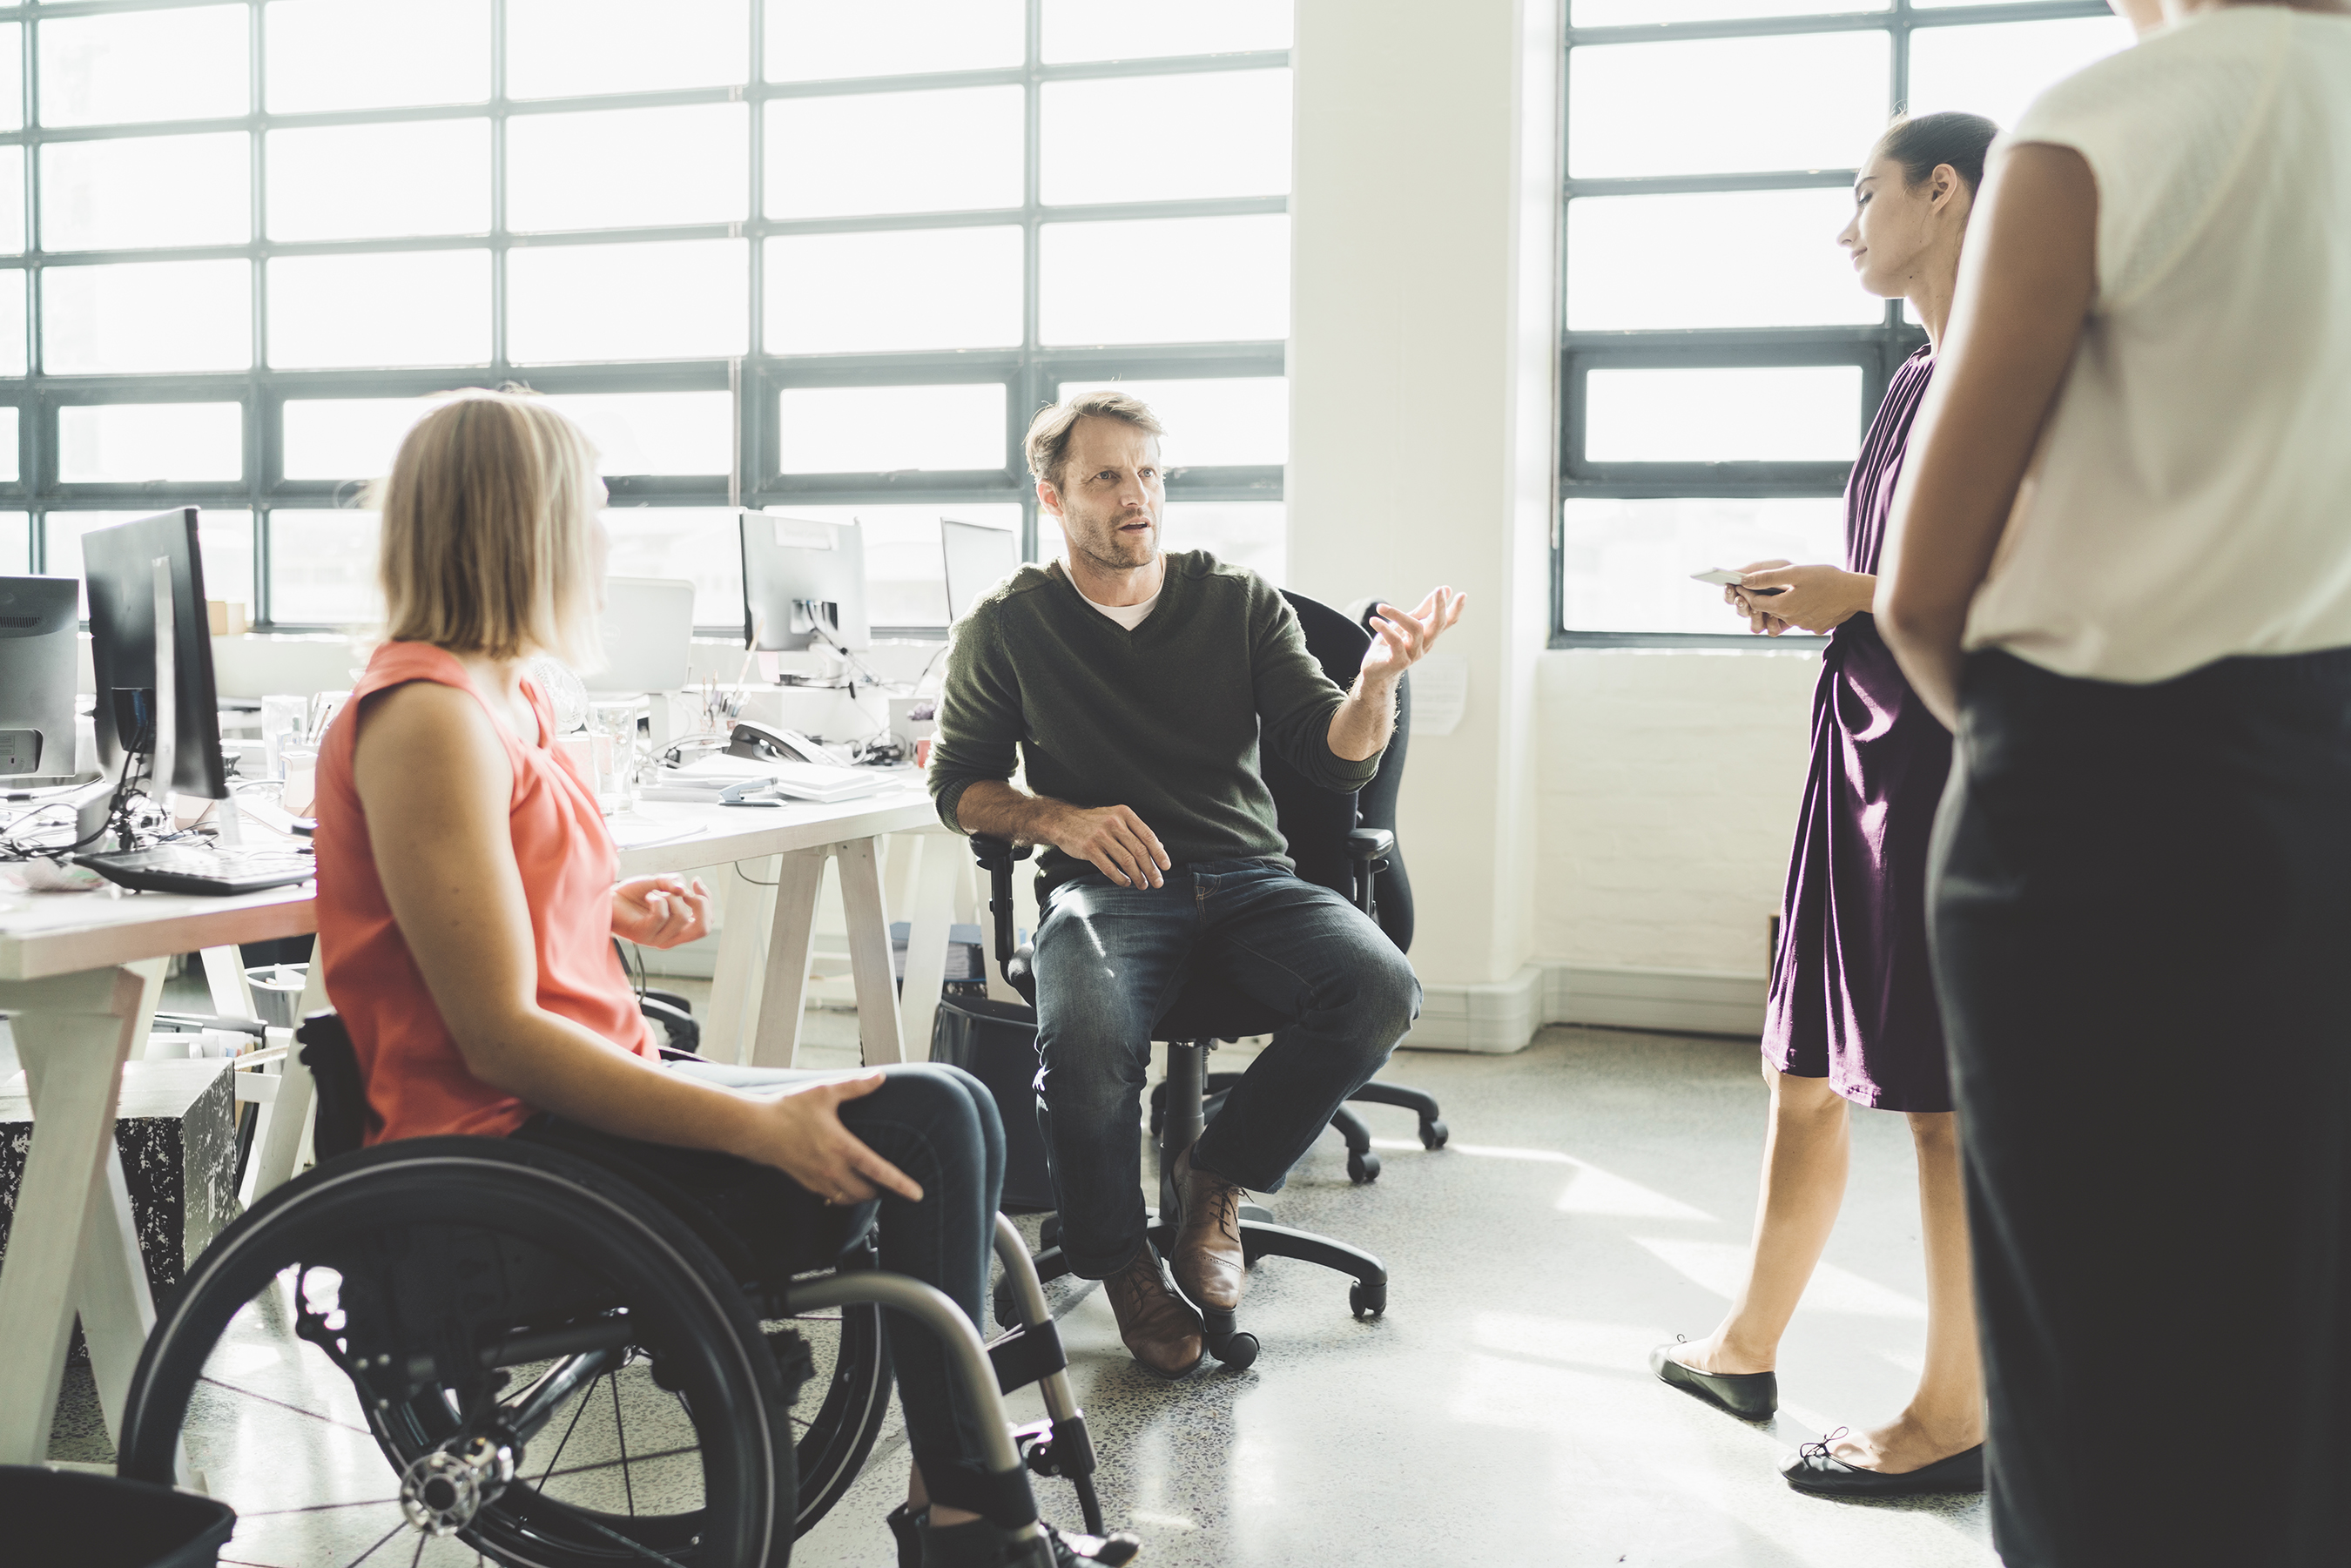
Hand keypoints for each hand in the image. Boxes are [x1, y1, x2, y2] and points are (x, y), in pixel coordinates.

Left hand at [612, 874, 712, 948]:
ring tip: (655, 893)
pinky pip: (661, 914)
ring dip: (670, 896)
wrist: (608, 900)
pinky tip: (648, 896)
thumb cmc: (633, 894)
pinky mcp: (643, 935)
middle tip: (685, 891)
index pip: (706, 923)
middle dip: (700, 904)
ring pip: (681, 916)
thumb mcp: (658, 883)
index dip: (707, 901)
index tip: (696, 882)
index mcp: (678, 929)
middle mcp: (671, 937)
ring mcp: (657, 939)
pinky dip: (657, 899)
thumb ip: (674, 883)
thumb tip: (683, 890)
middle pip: (703, 928)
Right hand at [735, 1073, 923, 1203]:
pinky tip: (846, 1185)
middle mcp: (831, 1169)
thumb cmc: (788, 1109)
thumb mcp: (824, 1092)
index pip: (878, 1170)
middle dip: (881, 1191)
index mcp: (841, 1147)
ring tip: (871, 1185)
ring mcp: (817, 1180)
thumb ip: (855, 1086)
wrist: (755, 1129)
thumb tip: (880, 1077)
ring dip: (862, 1195)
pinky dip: (843, 1196)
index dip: (900, 1183)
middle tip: (892, 1184)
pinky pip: (831, 1198)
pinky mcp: (806, 1184)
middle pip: (866, 1192)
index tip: (916, 1194)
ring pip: (848, 1199)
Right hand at [1042, 801, 1170, 889]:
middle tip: (1157, 882)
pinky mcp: (1089, 848)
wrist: (1063, 821)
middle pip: (1139, 851)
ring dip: (1138, 876)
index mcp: (1124, 814)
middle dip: (1151, 869)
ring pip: (1126, 861)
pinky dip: (1120, 878)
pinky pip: (1109, 868)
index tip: (1166, 867)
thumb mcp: (1116, 818)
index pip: (1148, 835)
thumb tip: (1160, 847)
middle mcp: (1114, 823)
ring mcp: (1101, 836)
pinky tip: (1126, 882)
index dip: (1159, 853)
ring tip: (1143, 885)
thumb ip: (1136, 831)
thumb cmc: (1093, 822)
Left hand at [1361, 587, 1466, 685]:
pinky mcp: (1399, 662)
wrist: (1375, 670)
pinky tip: (1374, 621)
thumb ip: (1425, 608)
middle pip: (1437, 625)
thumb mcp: (1407, 623)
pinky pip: (1396, 642)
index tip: (1463, 594)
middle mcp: (1425, 645)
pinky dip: (1384, 629)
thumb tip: (1446, 589)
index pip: (1447, 622)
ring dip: (1398, 615)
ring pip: (1416, 630)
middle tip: (1439, 590)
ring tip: (1381, 607)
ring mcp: (1413, 654)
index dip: (1455, 609)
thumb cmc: (1392, 644)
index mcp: (1429, 635)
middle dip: (1439, 607)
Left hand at [1732, 564, 1872, 634]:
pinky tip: (1812, 598)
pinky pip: (1804, 618)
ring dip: (1786, 604)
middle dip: (1766, 599)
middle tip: (1768, 585)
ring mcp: (1804, 626)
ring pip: (1787, 615)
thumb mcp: (1795, 573)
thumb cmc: (1827, 579)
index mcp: (1783, 606)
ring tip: (1795, 590)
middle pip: (1770, 610)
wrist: (1856, 593)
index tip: (1743, 584)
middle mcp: (1791, 620)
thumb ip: (1767, 578)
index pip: (1755, 603)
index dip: (1748, 593)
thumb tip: (1745, 581)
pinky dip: (1803, 609)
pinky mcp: (1816, 627)